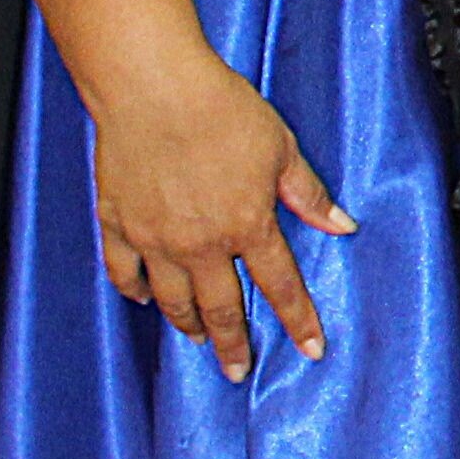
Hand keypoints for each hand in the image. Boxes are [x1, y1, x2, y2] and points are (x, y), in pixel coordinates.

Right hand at [87, 55, 352, 381]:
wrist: (153, 87)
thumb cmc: (220, 109)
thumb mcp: (280, 147)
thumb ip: (307, 193)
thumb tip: (342, 224)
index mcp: (248, 224)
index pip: (280, 286)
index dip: (299, 321)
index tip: (311, 350)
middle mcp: (202, 243)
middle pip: (220, 309)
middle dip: (234, 345)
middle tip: (237, 371)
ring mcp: (155, 238)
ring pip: (172, 300)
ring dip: (187, 324)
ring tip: (197, 340)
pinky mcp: (118, 222)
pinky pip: (122, 271)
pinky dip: (132, 290)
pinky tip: (142, 299)